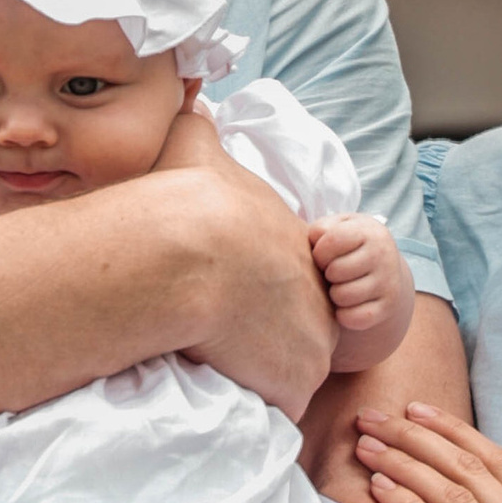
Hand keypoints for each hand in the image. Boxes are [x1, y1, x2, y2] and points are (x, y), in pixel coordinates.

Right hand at [148, 106, 336, 422]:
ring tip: (209, 365)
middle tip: (213, 339)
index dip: (251, 297)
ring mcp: (312, 346)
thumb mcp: (195, 146)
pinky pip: (269, 409)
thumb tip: (186, 93)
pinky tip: (213, 388)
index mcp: (295, 251)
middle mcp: (316, 298)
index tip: (222, 304)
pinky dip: (245, 406)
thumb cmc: (185, 199)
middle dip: (258, 343)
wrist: (189, 249)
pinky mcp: (295, 386)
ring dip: (251, 377)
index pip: (281, 286)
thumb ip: (196, 122)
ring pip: (281, 375)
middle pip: (291, 335)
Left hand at [310, 212, 413, 344]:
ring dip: (334, 295)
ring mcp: (388, 282)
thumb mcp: (338, 229)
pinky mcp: (388, 308)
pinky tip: (347, 306)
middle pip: (335, 270)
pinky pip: (354, 318)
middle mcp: (383, 255)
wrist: (387, 272)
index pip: (332, 240)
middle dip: (327, 275)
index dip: (319, 252)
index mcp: (369, 232)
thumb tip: (314, 242)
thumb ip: (321, 230)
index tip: (323, 256)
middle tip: (333, 274)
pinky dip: (344, 316)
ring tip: (340, 287)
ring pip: (343, 296)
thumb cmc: (350, 247)